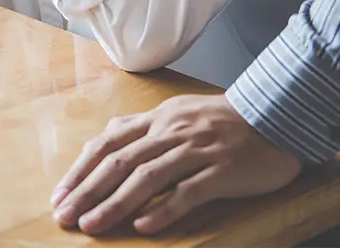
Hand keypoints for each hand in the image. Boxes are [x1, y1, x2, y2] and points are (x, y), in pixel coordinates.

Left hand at [50, 95, 302, 235]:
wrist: (279, 112)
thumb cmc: (225, 119)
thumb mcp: (178, 113)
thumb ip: (143, 127)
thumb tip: (108, 138)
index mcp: (157, 119)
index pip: (108, 144)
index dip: (80, 170)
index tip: (60, 194)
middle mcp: (171, 132)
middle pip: (119, 162)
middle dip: (87, 191)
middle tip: (65, 217)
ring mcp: (197, 150)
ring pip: (147, 178)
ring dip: (115, 203)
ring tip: (93, 225)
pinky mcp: (223, 170)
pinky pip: (189, 192)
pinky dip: (164, 209)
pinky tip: (144, 226)